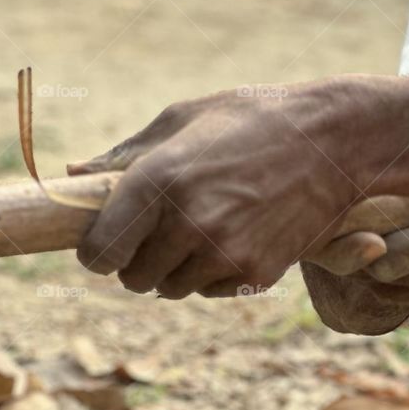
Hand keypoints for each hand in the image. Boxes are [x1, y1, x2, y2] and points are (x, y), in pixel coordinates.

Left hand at [68, 81, 362, 298]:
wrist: (335, 140)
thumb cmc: (254, 119)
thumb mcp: (185, 118)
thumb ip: (125, 154)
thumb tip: (73, 176)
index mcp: (159, 179)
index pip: (97, 253)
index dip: (96, 249)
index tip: (108, 239)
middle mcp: (187, 222)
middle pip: (131, 278)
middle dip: (138, 258)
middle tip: (164, 227)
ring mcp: (224, 252)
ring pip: (172, 288)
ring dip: (178, 267)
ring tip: (206, 224)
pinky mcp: (256, 273)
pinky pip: (212, 291)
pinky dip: (215, 272)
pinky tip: (237, 233)